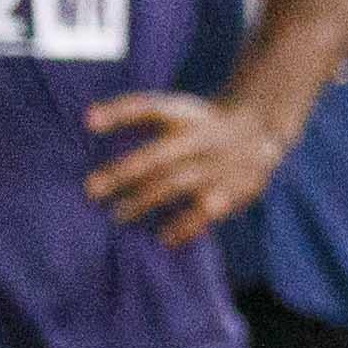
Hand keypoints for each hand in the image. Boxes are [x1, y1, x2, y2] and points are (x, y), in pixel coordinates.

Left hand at [79, 92, 287, 243]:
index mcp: (184, 114)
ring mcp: (219, 163)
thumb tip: (87, 121)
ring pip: (176, 183)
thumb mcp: (174, 110)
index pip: (149, 108)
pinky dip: (184, 226)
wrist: (260, 131)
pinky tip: (164, 238)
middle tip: (90, 191)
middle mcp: (201, 136)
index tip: (88, 122)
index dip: (118, 113)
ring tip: (118, 216)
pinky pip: (206, 211)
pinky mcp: (235, 189)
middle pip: (158, 155)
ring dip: (144, 200)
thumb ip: (133, 114)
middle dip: (122, 173)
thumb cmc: (199, 124)